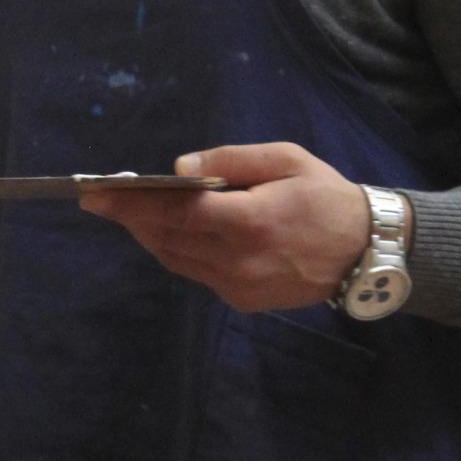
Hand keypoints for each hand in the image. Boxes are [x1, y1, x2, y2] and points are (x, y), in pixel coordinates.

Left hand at [76, 141, 370, 312]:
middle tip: (100, 199)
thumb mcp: (286, 159)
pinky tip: (165, 231)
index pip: (176, 212)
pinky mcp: (241, 300)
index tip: (95, 193)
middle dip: (130, 218)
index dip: (131, 204)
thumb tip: (180, 170)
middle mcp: (239, 260)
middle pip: (167, 238)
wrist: (365, 252)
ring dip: (147, 235)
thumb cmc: (326, 195)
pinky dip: (173, 250)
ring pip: (175, 259)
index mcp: (251, 221)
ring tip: (126, 212)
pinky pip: (195, 272)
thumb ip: (231, 160)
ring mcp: (238, 286)